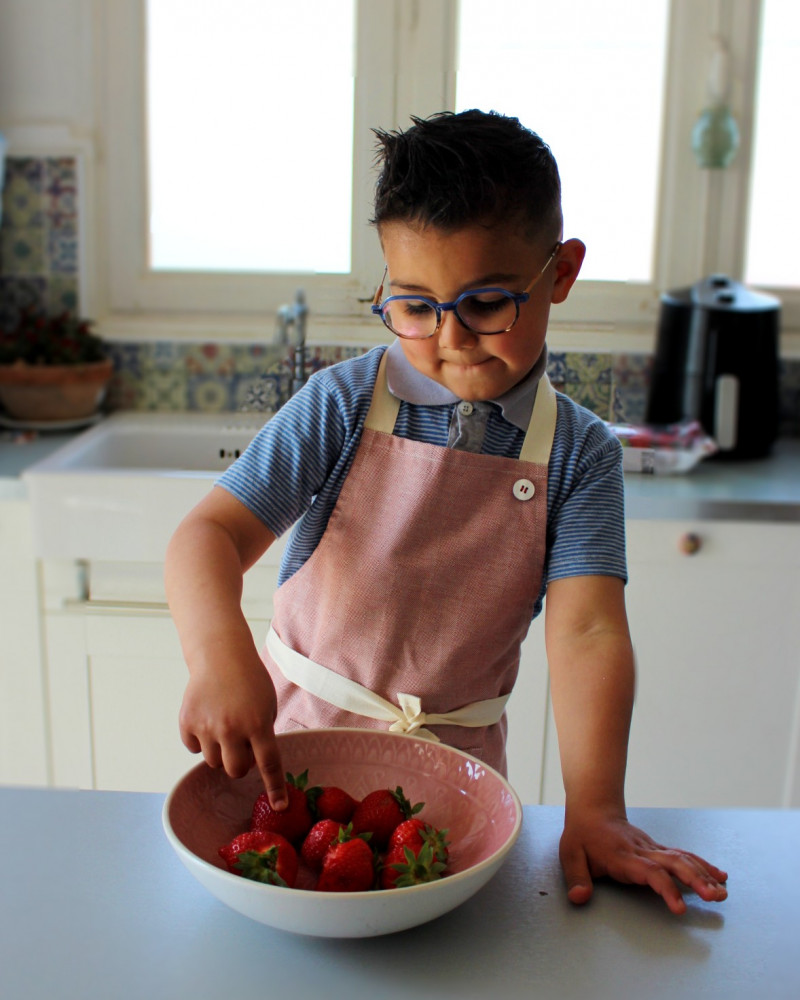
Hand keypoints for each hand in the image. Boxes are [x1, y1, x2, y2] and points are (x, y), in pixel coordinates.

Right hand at [179, 653, 287, 808]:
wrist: (220, 656)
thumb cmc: (250, 681)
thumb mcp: (267, 705)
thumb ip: (262, 734)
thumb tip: (254, 763)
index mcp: (257, 723)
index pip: (269, 763)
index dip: (274, 787)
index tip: (280, 807)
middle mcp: (231, 728)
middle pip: (236, 770)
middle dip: (240, 763)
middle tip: (241, 744)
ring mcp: (207, 726)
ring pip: (214, 762)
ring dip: (220, 751)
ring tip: (223, 725)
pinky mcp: (187, 722)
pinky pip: (193, 747)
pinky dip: (200, 740)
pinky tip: (206, 718)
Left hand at [559, 807, 727, 914]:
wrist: (593, 810)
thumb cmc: (582, 835)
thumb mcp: (570, 855)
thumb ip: (576, 878)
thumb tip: (579, 898)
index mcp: (623, 856)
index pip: (649, 872)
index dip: (666, 888)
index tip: (680, 907)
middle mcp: (642, 850)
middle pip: (674, 864)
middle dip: (696, 880)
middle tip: (715, 897)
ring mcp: (652, 848)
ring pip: (682, 858)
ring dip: (704, 874)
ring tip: (723, 892)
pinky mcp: (658, 848)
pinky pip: (683, 855)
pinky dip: (702, 865)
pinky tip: (719, 875)